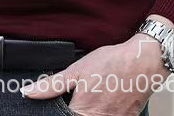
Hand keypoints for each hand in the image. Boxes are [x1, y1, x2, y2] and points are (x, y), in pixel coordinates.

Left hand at [20, 34, 168, 114]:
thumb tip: (29, 93)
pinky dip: (105, 112)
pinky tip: (106, 101)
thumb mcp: (77, 69)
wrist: (143, 61)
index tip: (62, 104)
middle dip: (76, 109)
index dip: (60, 112)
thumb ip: (52, 85)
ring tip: (94, 98)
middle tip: (81, 96)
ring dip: (91, 110)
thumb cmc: (113, 62)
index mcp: (83, 110)